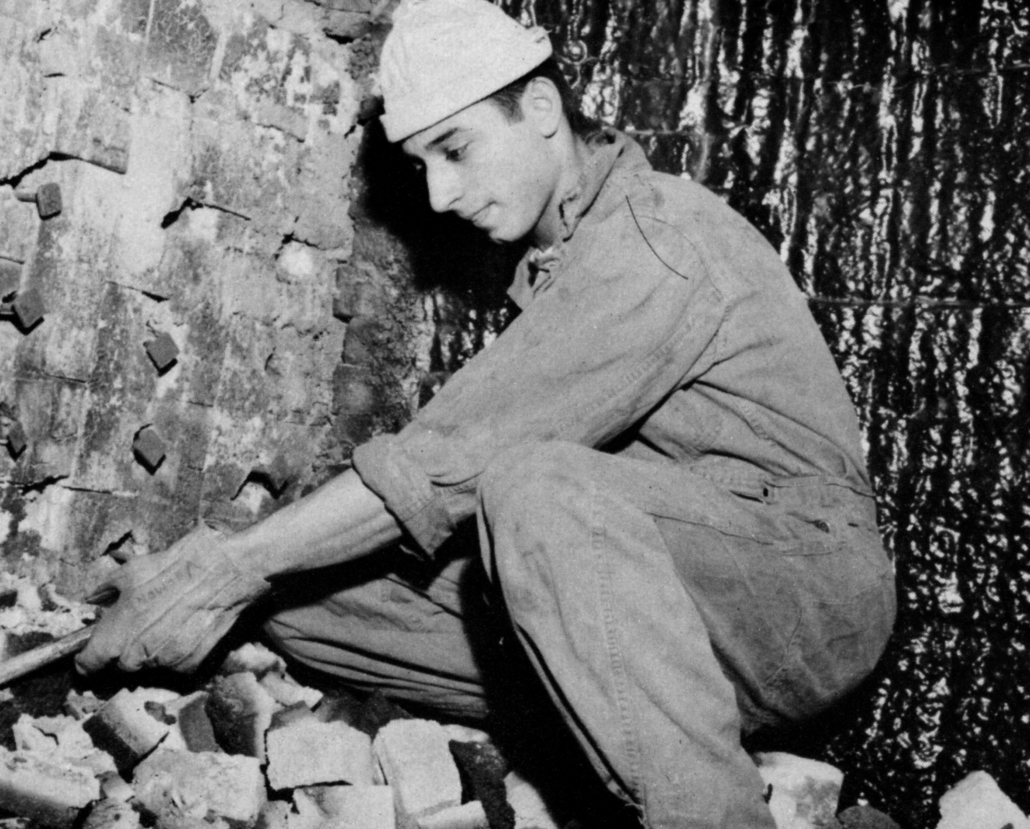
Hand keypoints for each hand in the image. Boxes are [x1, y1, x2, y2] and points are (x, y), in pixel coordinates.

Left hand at [75, 523, 269, 673]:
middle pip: (120, 664)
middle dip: (125, 647)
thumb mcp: (132, 571)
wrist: (226, 572)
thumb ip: (105, 591)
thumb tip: (94, 599)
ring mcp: (166, 662)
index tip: (94, 649)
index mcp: (116, 633)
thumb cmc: (178, 567)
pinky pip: (174, 665)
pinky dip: (177, 651)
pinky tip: (187, 627)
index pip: (87, 664)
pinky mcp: (191, 665)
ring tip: (169, 620)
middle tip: (142, 622)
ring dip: (152, 649)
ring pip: (149, 664)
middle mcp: (137, 655)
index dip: (88, 656)